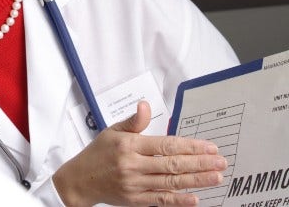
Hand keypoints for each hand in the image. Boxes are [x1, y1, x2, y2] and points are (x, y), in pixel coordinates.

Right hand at [52, 101, 226, 205]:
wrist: (80, 180)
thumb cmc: (98, 153)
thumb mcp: (113, 131)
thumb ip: (134, 121)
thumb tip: (146, 105)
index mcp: (129, 145)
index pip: (166, 145)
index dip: (190, 146)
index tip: (209, 147)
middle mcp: (133, 165)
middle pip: (172, 164)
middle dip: (200, 163)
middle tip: (220, 162)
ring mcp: (134, 184)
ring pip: (171, 182)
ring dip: (196, 180)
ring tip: (216, 177)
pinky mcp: (135, 200)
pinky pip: (161, 200)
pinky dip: (179, 200)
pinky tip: (195, 198)